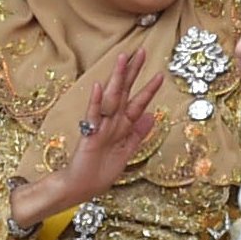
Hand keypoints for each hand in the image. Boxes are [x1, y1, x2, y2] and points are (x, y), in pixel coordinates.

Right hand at [9, 49, 162, 229]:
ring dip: (116, 79)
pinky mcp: (89, 135)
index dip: (149, 90)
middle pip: (124, 93)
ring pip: (110, 98)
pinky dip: (96, 102)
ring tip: (122, 58)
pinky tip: (99, 86)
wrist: (80, 188)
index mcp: (122, 128)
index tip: (160, 75)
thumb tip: (152, 116)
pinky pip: (93, 116)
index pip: (137, 104)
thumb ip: (138, 134)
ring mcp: (100, 127)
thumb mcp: (126, 152)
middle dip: (133, 73)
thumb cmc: (99, 172)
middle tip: (142, 51)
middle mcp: (112, 123)